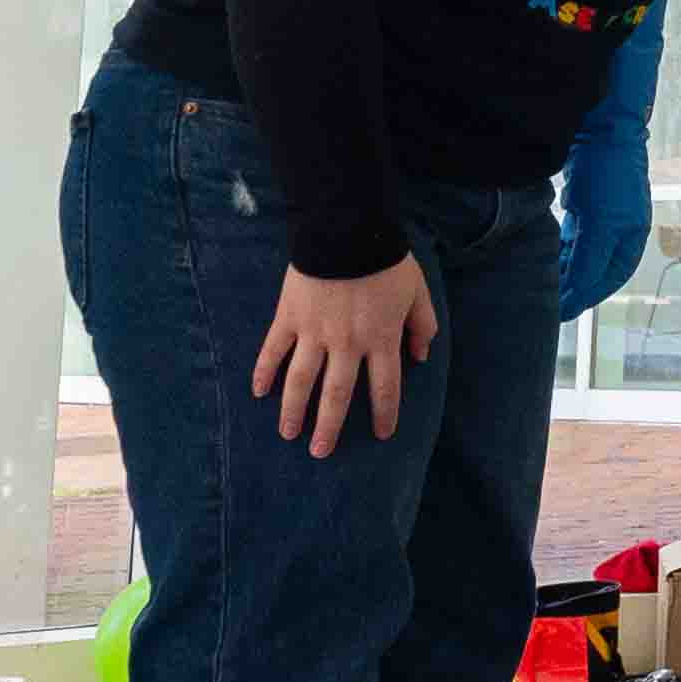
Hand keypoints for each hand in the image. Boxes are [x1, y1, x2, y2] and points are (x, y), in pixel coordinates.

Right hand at [253, 253, 437, 456]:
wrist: (346, 229)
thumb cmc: (386, 261)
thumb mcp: (417, 293)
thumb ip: (422, 326)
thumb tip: (421, 356)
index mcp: (380, 340)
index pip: (384, 388)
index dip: (384, 413)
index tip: (381, 435)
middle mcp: (347, 344)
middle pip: (337, 395)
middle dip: (329, 427)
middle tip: (321, 452)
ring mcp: (314, 333)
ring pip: (301, 381)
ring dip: (293, 410)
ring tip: (288, 433)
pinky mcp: (289, 318)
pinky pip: (273, 350)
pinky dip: (264, 372)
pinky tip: (258, 392)